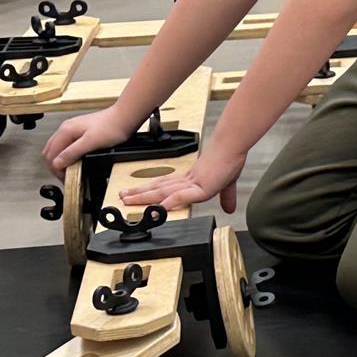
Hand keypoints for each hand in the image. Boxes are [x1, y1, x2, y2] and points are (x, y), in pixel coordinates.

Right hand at [44, 106, 140, 178]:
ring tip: (70, 171)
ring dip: (60, 161)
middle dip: (55, 166)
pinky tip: (75, 161)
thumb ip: (72, 152)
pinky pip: (67, 146)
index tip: (66, 179)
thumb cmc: (112, 127)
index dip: (56, 169)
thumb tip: (57, 163)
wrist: (125, 117)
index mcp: (65, 131)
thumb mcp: (91, 143)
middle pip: (50, 151)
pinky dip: (67, 155)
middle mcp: (65, 129)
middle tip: (66, 177)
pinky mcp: (80, 132)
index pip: (50, 154)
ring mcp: (72, 130)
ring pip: (57, 149)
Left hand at [118, 147, 247, 213]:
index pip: (166, 185)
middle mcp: (187, 180)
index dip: (151, 190)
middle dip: (139, 193)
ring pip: (162, 192)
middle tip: (122, 196)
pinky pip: (180, 197)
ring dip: (144, 197)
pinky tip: (157, 209)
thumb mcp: (228, 183)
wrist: (233, 147)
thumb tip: (230, 208)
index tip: (137, 193)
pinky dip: (167, 203)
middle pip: (158, 188)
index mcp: (191, 179)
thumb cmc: (230, 160)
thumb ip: (227, 197)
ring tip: (128, 200)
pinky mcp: (200, 188)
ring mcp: (191, 184)